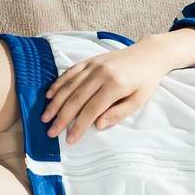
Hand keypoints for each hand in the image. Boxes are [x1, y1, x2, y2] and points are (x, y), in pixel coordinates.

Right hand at [40, 44, 171, 143]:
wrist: (148, 55)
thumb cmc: (145, 81)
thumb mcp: (139, 100)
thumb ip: (119, 113)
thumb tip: (98, 125)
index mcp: (115, 86)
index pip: (92, 110)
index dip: (79, 126)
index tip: (69, 139)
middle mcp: (101, 74)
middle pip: (76, 99)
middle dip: (62, 118)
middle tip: (51, 132)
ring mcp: (94, 65)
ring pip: (70, 86)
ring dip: (55, 103)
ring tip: (45, 117)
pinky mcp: (90, 60)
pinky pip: (71, 72)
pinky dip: (58, 83)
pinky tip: (49, 95)